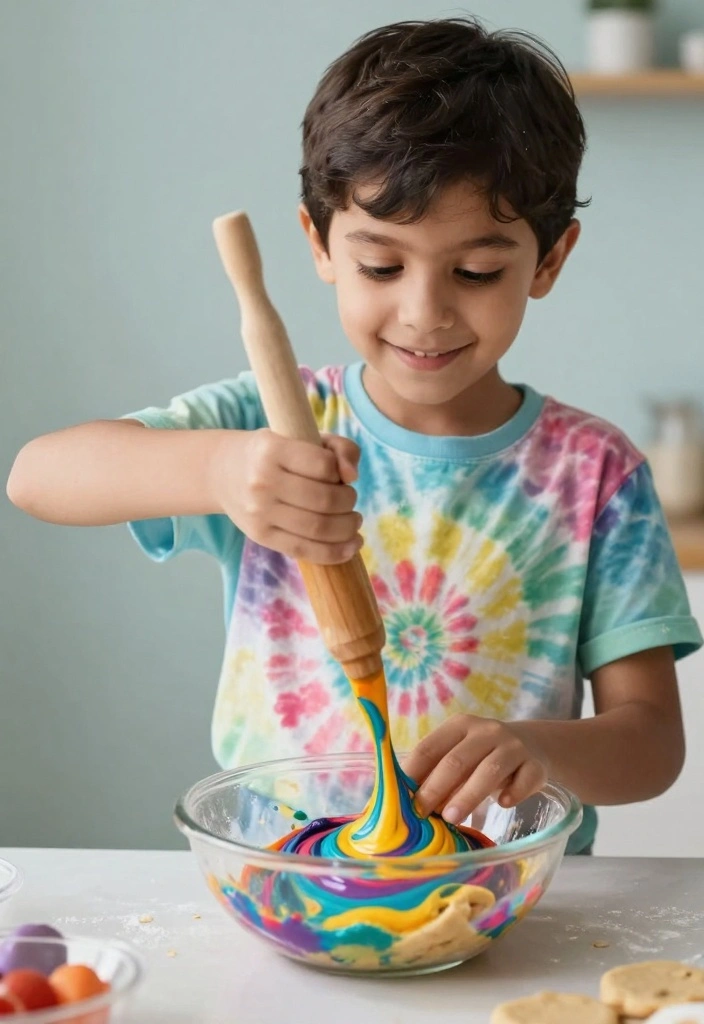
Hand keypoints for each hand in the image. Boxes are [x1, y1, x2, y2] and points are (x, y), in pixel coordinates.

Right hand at [214, 428, 362, 563]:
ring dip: (347, 528)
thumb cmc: (273, 454)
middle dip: (349, 502)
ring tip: (353, 522)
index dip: (340, 471)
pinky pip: (304, 550)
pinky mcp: (260, 536)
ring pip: (318, 528)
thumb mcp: (301, 436)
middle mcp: (262, 481)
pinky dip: (335, 553)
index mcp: (272, 449)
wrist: (221, 473)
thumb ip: (339, 448)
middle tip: (350, 500)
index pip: (323, 464)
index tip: (339, 474)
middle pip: (324, 500)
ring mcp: (259, 512)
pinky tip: (352, 546)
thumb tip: (352, 476)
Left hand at [404, 714, 548, 823]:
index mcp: (460, 726)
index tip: (401, 798)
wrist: (533, 745)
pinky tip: (504, 804)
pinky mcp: (536, 765)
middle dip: (436, 788)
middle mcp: (486, 731)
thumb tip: (408, 804)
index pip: (430, 747)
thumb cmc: (484, 756)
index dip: (413, 773)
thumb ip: (438, 773)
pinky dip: (514, 792)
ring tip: (451, 818)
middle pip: (457, 760)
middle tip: (422, 813)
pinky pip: (525, 779)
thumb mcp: (461, 756)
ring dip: (468, 795)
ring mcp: (513, 747)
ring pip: (490, 770)